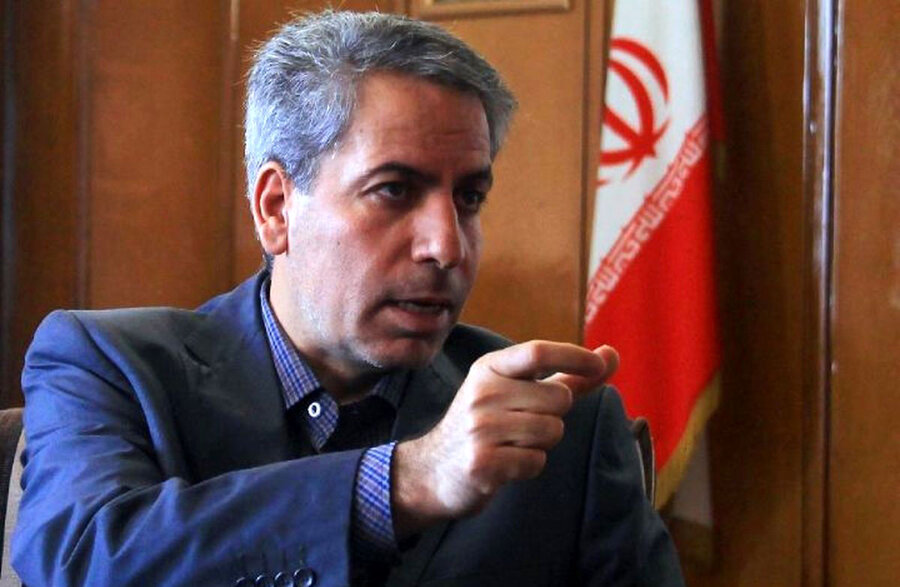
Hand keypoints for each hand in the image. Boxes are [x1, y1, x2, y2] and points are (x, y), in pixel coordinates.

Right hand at [392, 340, 618, 537]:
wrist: (431, 470)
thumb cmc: (485, 425)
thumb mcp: (517, 392)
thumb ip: (567, 376)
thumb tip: (611, 355)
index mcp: (490, 368)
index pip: (537, 351)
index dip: (574, 356)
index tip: (599, 365)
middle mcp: (482, 393)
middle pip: (557, 399)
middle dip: (555, 416)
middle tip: (526, 425)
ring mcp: (479, 428)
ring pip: (551, 431)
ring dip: (542, 444)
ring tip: (512, 444)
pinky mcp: (482, 462)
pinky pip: (536, 462)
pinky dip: (529, 466)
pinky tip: (505, 464)